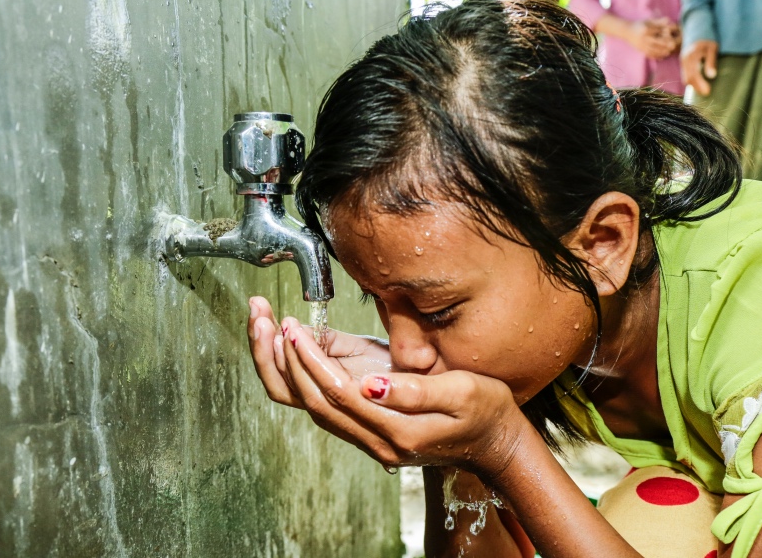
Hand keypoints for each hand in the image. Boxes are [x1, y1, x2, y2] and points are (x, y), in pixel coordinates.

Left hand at [247, 297, 527, 476]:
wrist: (496, 443)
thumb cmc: (485, 410)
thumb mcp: (463, 393)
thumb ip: (415, 391)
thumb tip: (370, 385)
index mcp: (399, 432)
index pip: (338, 395)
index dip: (310, 361)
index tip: (292, 327)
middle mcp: (377, 443)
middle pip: (313, 404)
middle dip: (283, 361)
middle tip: (265, 319)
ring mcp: (370, 441)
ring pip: (311, 408)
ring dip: (283, 369)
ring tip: (264, 327)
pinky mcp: (368, 430)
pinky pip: (323, 407)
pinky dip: (300, 378)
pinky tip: (290, 349)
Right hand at [627, 17, 679, 59]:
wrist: (626, 31)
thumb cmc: (639, 25)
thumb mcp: (648, 21)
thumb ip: (658, 21)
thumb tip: (669, 20)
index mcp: (646, 29)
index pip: (658, 32)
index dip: (666, 34)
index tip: (673, 36)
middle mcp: (644, 38)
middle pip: (657, 42)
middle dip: (665, 45)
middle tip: (673, 46)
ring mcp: (642, 45)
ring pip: (654, 50)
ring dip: (662, 52)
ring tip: (669, 52)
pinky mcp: (640, 50)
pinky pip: (649, 54)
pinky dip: (656, 56)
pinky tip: (662, 57)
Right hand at [681, 39, 718, 95]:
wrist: (698, 29)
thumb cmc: (708, 39)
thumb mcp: (712, 48)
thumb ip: (711, 61)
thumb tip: (712, 76)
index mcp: (691, 57)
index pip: (693, 75)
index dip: (700, 85)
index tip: (708, 92)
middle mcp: (685, 60)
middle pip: (688, 78)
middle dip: (697, 87)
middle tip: (707, 94)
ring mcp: (683, 61)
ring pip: (686, 77)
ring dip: (694, 85)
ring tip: (703, 90)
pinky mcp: (684, 62)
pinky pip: (686, 74)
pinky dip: (692, 81)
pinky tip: (699, 84)